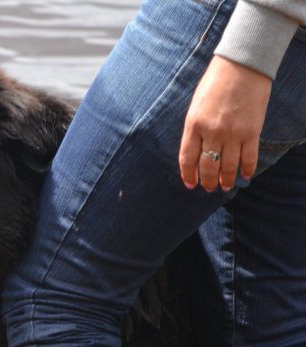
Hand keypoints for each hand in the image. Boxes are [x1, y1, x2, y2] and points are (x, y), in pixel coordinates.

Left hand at [179, 56, 272, 191]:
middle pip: (207, 166)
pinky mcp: (252, 131)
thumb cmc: (215, 82)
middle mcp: (212, 133)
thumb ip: (195, 128)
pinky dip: (247, 169)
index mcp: (193, 125)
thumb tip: (197, 151)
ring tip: (224, 187)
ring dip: (226, 180)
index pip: (187, 159)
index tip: (191, 184)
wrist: (242, 65)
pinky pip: (249, 157)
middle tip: (209, 189)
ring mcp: (233, 133)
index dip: (189, 175)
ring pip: (227, 166)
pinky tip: (245, 176)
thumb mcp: (196, 105)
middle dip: (207, 181)